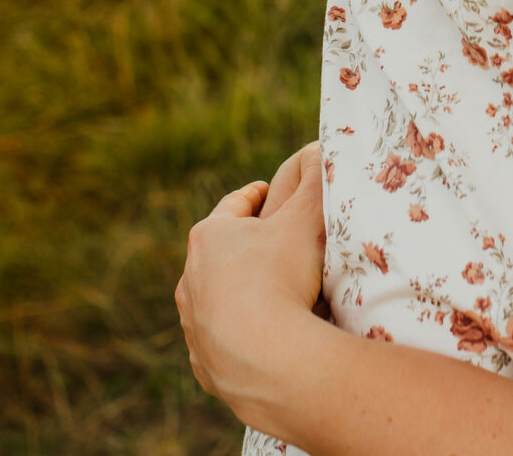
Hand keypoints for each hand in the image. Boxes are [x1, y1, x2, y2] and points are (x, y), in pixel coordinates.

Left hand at [177, 144, 328, 422]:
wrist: (268, 361)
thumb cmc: (283, 279)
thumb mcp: (306, 220)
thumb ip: (315, 181)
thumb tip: (322, 148)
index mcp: (209, 237)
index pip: (233, 206)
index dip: (254, 196)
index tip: (266, 191)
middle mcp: (191, 279)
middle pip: (218, 253)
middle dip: (243, 246)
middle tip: (271, 243)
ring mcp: (193, 324)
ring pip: (213, 299)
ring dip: (234, 293)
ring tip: (266, 296)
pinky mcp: (203, 363)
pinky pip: (219, 342)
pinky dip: (237, 335)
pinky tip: (259, 339)